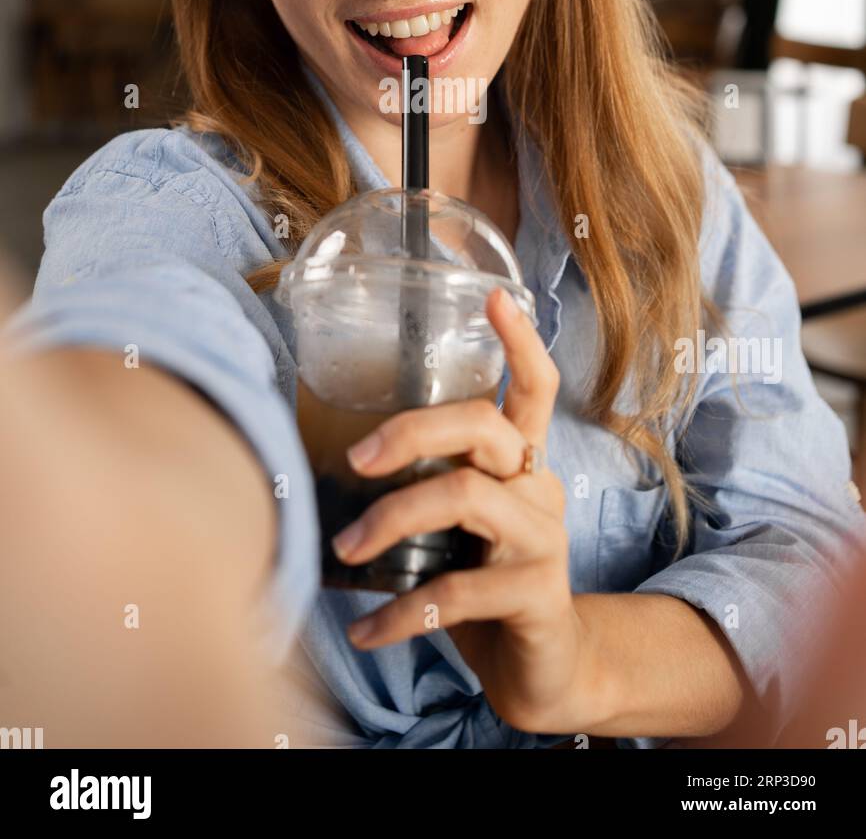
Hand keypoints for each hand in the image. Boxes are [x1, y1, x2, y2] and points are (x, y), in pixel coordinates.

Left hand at [330, 286, 586, 735]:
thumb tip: (332, 461)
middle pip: (486, 426)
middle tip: (358, 458)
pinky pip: (459, 594)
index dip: (519, 341)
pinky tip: (366, 630)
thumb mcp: (460, 526)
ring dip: (393, 520)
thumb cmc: (484, 580)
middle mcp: (539, 488)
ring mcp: (543, 541)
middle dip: (414, 431)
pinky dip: (401, 612)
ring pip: (467, 500)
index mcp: (521, 462)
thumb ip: (428, 488)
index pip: (533, 388)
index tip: (492, 295)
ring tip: (345, 550)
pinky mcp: (536, 596)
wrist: (543, 668)